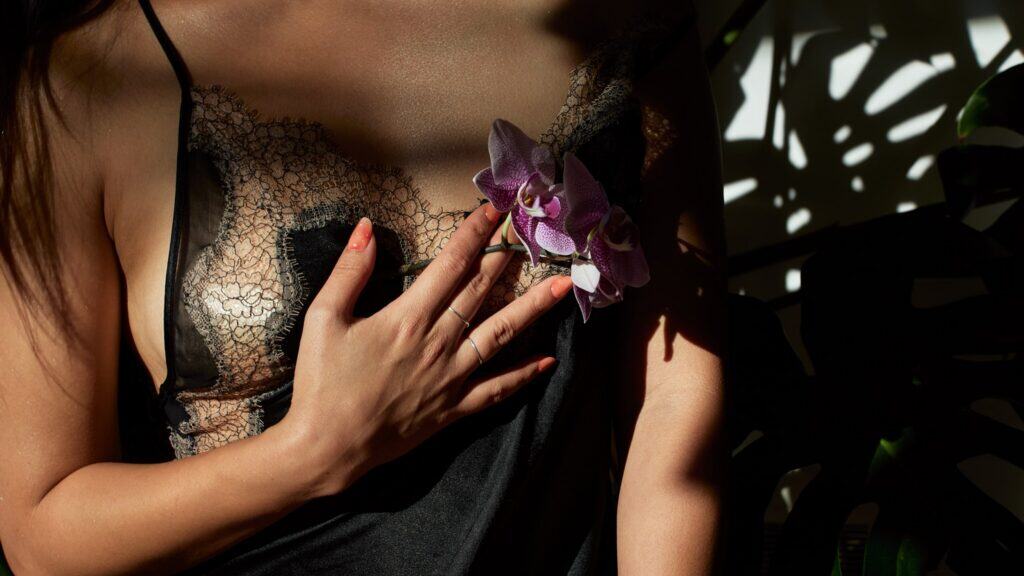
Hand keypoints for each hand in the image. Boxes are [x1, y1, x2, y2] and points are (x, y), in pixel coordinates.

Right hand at [282, 204, 572, 496]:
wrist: (326, 447)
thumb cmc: (321, 383)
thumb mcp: (322, 319)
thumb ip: (349, 271)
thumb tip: (366, 227)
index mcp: (408, 318)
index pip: (451, 264)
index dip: (474, 234)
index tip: (494, 211)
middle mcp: (438, 344)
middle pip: (482, 292)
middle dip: (507, 258)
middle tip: (532, 233)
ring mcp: (451, 378)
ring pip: (501, 336)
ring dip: (534, 309)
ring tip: (563, 288)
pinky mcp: (454, 408)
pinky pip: (497, 390)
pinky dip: (524, 375)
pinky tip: (548, 360)